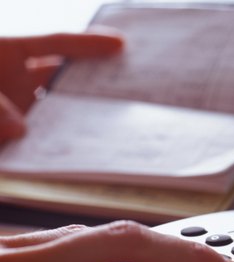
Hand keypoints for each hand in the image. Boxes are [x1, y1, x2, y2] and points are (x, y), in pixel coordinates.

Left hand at [0, 29, 122, 140]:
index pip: (54, 45)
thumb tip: (20, 130)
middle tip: (125, 86)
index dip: (87, 44)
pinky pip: (43, 139)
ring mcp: (18, 111)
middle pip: (63, 77)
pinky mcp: (16, 139)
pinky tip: (77, 148)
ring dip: (79, 116)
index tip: (119, 45)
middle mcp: (16, 82)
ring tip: (110, 122)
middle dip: (92, 81)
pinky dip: (60, 143)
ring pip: (58, 110)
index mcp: (4, 55)